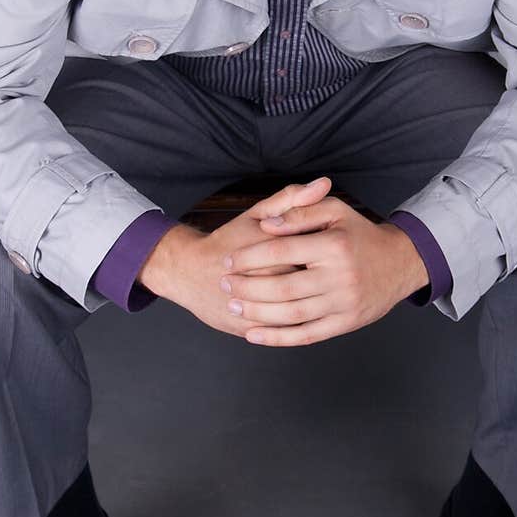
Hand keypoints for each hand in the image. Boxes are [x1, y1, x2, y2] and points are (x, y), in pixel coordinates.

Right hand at [138, 177, 333, 337]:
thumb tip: (324, 184)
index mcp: (276, 253)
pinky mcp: (250, 328)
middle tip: (322, 274)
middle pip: (310, 287)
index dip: (327, 257)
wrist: (189, 272)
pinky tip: (300, 313)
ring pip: (297, 315)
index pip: (317, 257)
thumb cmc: (228, 239)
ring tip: (312, 294)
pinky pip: (282, 333)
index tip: (327, 253)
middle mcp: (268, 283)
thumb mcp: (258, 214)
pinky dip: (294, 326)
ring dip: (310, 306)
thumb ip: (292, 200)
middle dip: (321, 283)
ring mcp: (258, 310)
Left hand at [220, 179, 429, 345]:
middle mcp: (340, 277)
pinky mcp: (345, 323)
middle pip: (282, 286)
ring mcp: (343, 304)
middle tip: (224, 284)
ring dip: (257, 313)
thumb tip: (269, 225)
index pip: (281, 251)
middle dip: (247, 287)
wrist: (398, 264)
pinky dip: (278, 338)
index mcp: (334, 246)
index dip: (249, 257)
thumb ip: (301, 211)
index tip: (228, 260)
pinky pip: (306, 335)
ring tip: (233, 306)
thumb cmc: (359, 234)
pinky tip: (254, 335)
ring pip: (291, 314)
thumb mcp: (335, 211)